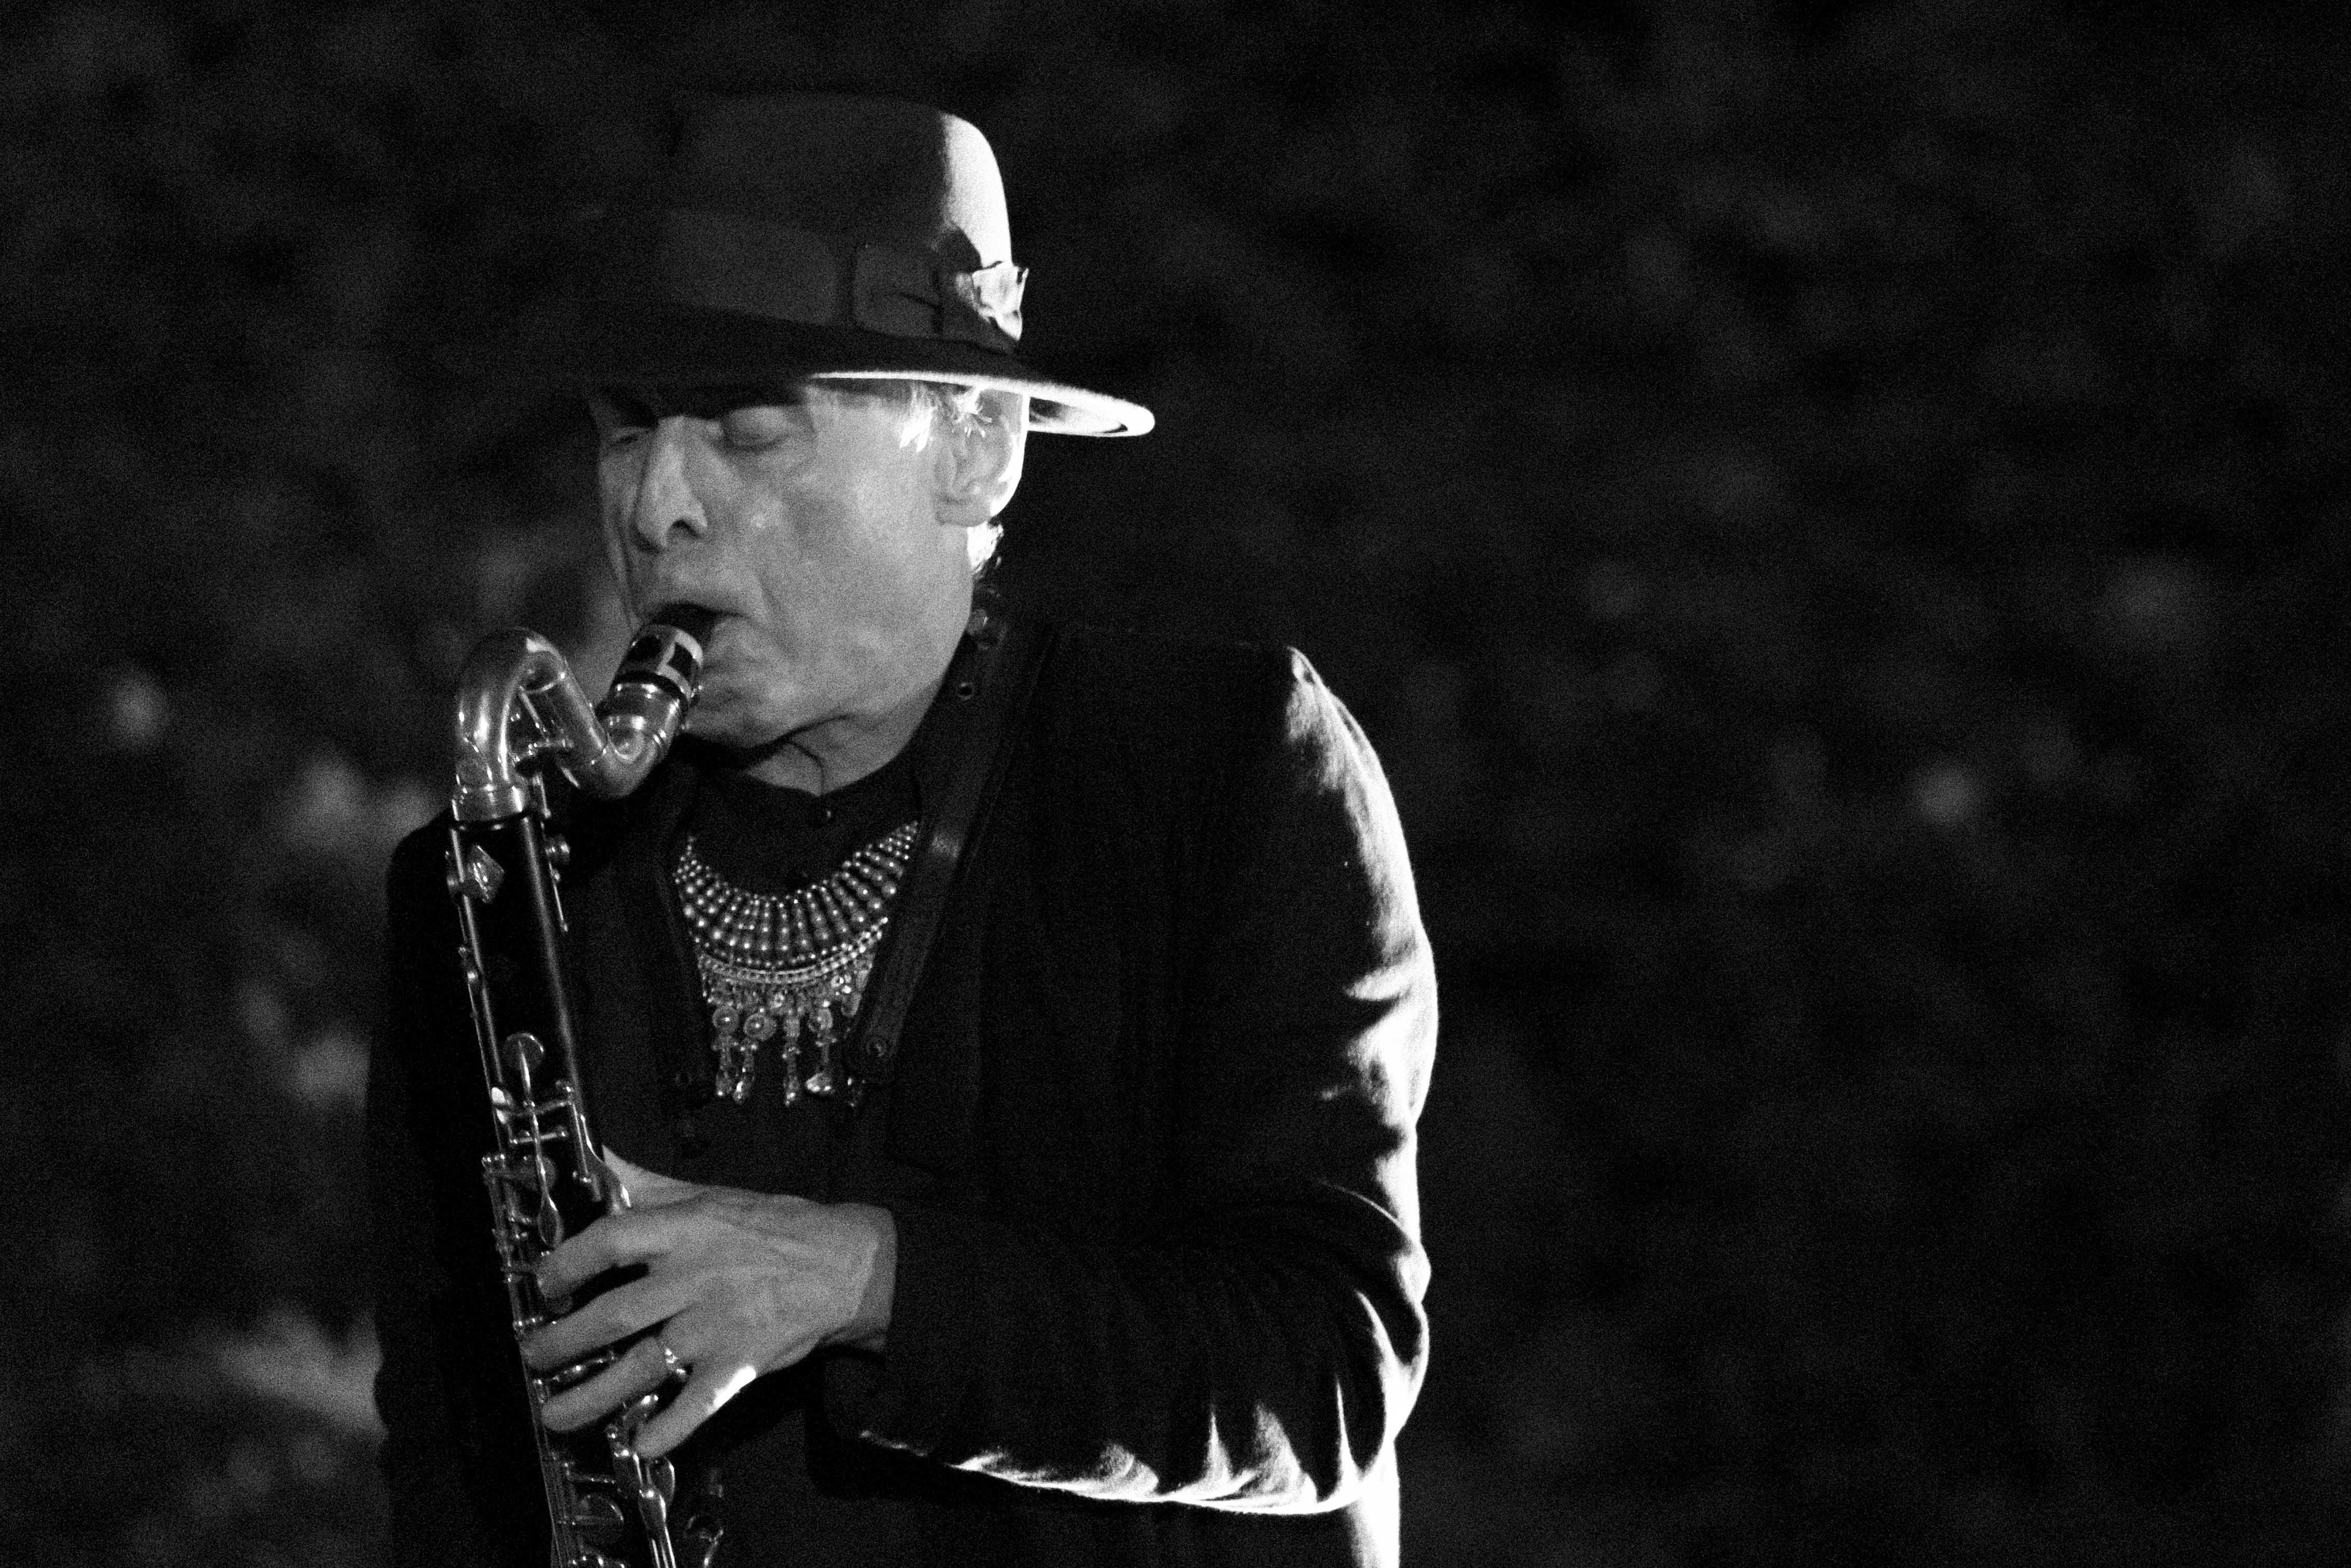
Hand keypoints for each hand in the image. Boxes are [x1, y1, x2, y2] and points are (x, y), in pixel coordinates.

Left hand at [520, 1151, 896, 1457]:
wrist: (847, 1265)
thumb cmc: (773, 1226)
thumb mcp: (710, 1194)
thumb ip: (647, 1183)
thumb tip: (597, 1158)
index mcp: (686, 1228)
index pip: (611, 1239)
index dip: (567, 1262)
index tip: (543, 1283)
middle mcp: (695, 1278)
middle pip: (615, 1315)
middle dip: (563, 1343)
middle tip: (533, 1357)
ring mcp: (717, 1326)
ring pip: (643, 1366)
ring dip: (593, 1397)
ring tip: (554, 1416)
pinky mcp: (739, 1365)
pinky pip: (697, 1404)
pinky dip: (668, 1427)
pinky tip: (639, 1445)